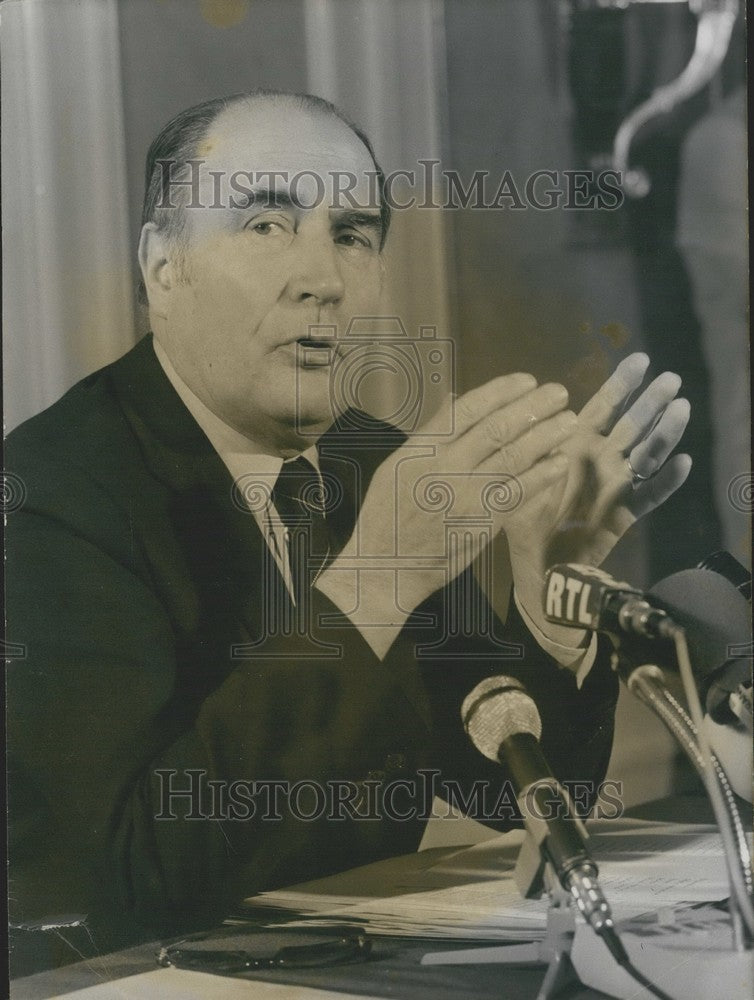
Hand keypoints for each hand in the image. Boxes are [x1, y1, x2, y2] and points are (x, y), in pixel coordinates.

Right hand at [317, 372, 574, 653]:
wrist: (386, 568)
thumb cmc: (387, 516)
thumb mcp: (395, 467)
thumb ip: (428, 435)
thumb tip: (455, 400)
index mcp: (421, 450)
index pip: (465, 411)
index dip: (499, 393)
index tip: (526, 380)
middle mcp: (445, 468)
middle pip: (496, 429)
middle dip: (532, 408)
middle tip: (560, 393)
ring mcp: (466, 496)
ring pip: (513, 458)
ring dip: (546, 437)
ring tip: (569, 422)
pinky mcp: (483, 522)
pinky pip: (519, 493)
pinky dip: (542, 476)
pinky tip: (560, 462)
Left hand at [505, 353, 690, 642]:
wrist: (537, 565)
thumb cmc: (524, 517)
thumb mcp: (513, 474)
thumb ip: (509, 443)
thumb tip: (476, 403)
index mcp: (576, 446)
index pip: (602, 407)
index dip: (620, 384)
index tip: (639, 358)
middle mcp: (601, 461)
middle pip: (632, 425)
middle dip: (650, 401)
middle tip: (671, 377)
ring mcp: (615, 487)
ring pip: (646, 454)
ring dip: (664, 432)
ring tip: (681, 408)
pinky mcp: (623, 514)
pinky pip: (649, 496)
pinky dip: (666, 481)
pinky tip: (682, 462)